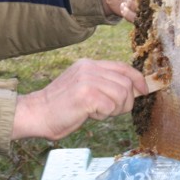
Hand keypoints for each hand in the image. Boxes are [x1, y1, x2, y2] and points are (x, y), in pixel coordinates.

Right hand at [12, 59, 147, 140]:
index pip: (123, 67)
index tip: (143, 91)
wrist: (36, 114)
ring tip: (96, 112)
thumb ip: (102, 84)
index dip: (137, 79)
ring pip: (122, 96)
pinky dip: (104, 115)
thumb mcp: (82, 87)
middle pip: (126, 84)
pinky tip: (89, 115)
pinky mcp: (86, 95)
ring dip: (114, 110)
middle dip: (125, 102)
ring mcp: (87, 80)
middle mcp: (89, 68)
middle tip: (107, 111)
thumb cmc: (59, 107)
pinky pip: (111, 107)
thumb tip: (131, 90)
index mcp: (88, 64)